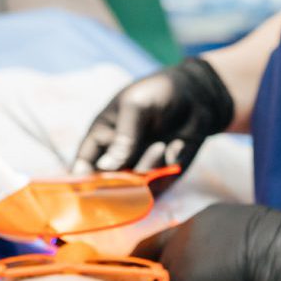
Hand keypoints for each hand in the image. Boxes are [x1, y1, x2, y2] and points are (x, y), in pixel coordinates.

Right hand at [72, 57, 234, 174]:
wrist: (199, 95)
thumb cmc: (158, 92)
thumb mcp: (136, 106)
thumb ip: (123, 137)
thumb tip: (107, 168)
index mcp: (102, 137)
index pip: (83, 165)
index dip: (81, 180)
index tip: (89, 188)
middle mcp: (118, 158)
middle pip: (107, 185)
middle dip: (118, 182)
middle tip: (133, 168)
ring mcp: (141, 167)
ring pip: (136, 186)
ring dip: (148, 167)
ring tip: (162, 144)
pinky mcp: (163, 174)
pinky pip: (160, 183)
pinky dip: (168, 167)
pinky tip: (177, 145)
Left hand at [132, 203, 280, 280]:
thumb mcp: (252, 240)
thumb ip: (229, 251)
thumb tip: (227, 275)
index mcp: (205, 219)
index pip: (171, 236)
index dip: (166, 254)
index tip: (166, 272)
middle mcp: (185, 232)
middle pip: (152, 254)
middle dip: (160, 278)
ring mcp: (177, 255)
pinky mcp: (177, 280)